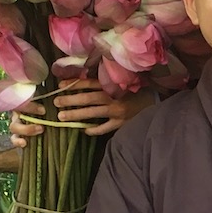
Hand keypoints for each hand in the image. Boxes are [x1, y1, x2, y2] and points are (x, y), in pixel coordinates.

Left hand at [7, 79, 149, 145]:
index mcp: (112, 85)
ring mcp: (117, 112)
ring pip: (93, 113)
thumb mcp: (121, 82)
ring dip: (76, 115)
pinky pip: (105, 128)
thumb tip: (82, 81)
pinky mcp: (122, 123)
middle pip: (88, 98)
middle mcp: (114, 97)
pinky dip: (94, 130)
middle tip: (56, 102)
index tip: (60, 85)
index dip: (74, 84)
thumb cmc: (135, 91)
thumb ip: (105, 82)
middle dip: (70, 100)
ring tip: (62, 117)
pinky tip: (85, 131)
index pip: (90, 83)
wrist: (155, 102)